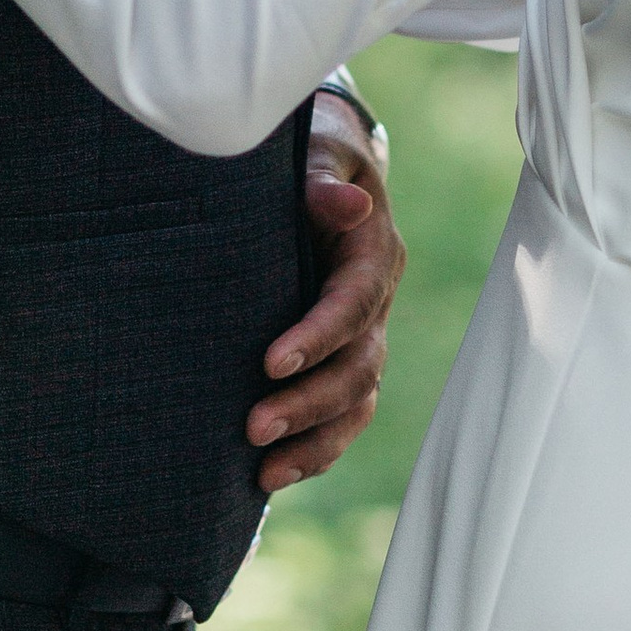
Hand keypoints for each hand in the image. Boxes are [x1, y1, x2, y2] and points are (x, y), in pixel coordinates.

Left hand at [248, 92, 407, 493]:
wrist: (319, 172)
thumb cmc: (310, 159)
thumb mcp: (316, 153)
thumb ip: (322, 180)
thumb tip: (346, 204)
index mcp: (372, 254)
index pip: (355, 301)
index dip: (320, 335)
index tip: (271, 361)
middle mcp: (376, 303)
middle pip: (359, 365)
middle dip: (309, 402)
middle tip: (254, 427)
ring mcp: (362, 338)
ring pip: (356, 402)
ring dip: (314, 440)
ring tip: (264, 471)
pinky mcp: (340, 361)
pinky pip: (341, 416)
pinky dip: (314, 448)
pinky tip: (270, 477)